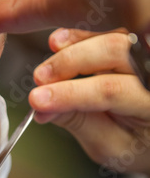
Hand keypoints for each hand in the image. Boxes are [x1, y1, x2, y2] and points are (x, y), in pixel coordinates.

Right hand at [28, 28, 149, 174]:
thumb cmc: (134, 145)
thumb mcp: (107, 145)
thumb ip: (78, 123)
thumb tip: (42, 109)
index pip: (110, 91)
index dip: (70, 93)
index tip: (38, 100)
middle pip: (115, 52)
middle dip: (69, 63)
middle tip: (39, 79)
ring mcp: (146, 57)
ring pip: (110, 37)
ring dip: (72, 47)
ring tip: (46, 65)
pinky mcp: (134, 49)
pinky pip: (108, 32)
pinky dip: (80, 37)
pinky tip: (59, 42)